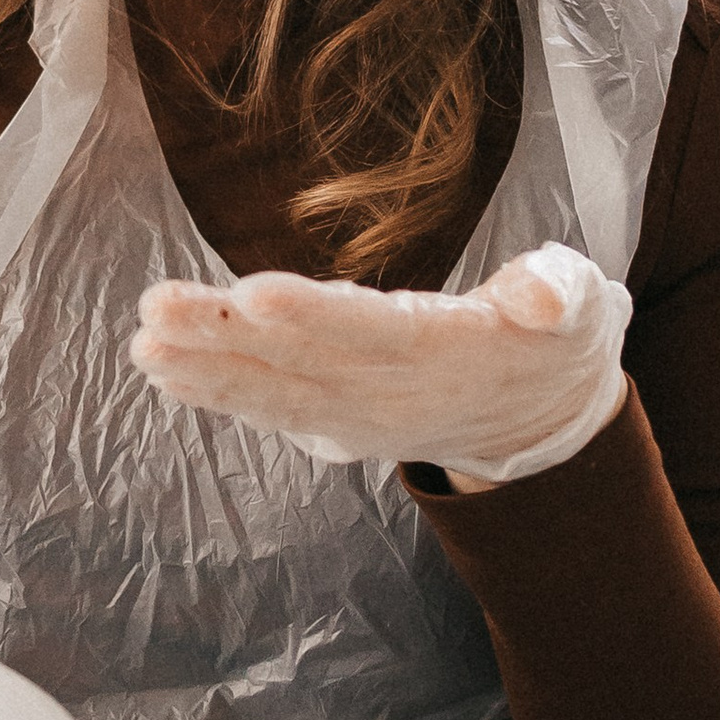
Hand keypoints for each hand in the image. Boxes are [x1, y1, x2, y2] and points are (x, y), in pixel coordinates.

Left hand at [130, 242, 631, 488]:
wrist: (539, 416)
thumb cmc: (551, 339)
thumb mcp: (577, 310)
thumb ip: (558, 296)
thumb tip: (544, 296)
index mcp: (446, 351)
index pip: (372, 331)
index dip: (314, 318)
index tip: (252, 297)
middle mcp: (392, 393)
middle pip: (302, 365)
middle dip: (226, 340)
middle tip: (156, 312)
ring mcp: (358, 417)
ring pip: (273, 394)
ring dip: (203, 372)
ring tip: (142, 344)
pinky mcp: (335, 424)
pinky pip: (269, 410)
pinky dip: (215, 393)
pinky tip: (163, 370)